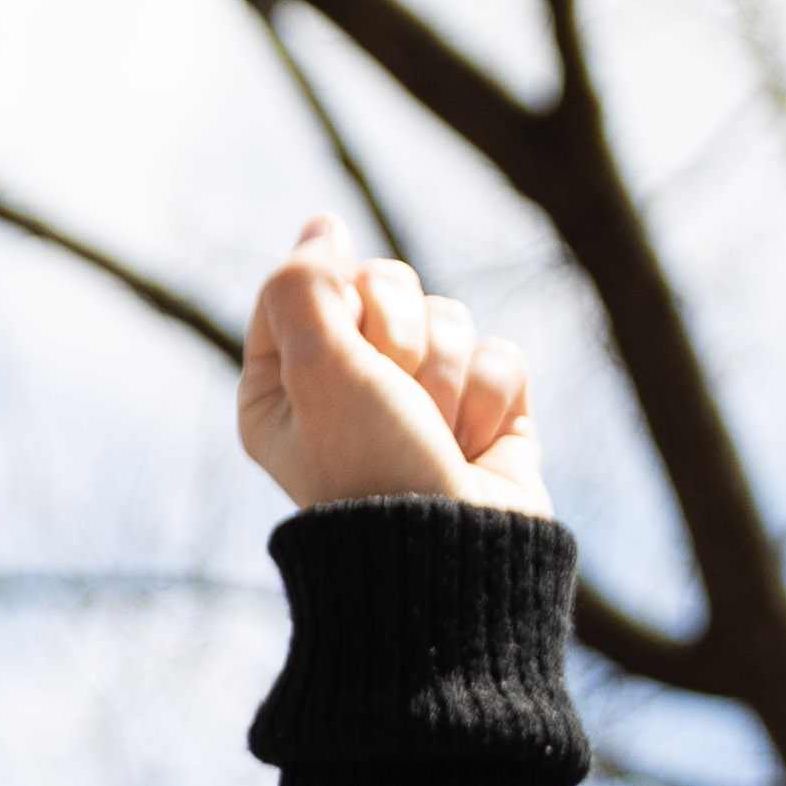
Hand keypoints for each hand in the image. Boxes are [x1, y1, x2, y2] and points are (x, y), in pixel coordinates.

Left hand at [238, 216, 544, 517]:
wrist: (454, 559)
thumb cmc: (373, 469)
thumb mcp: (316, 367)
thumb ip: (304, 283)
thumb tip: (323, 226)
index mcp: (285, 382)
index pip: (310, 282)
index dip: (339, 303)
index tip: (344, 353)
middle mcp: (349, 386)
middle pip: (388, 284)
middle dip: (402, 338)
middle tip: (395, 400)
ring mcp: (421, 398)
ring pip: (450, 315)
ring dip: (446, 376)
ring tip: (436, 437)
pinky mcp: (484, 410)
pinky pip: (500, 354)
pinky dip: (492, 400)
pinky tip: (472, 449)